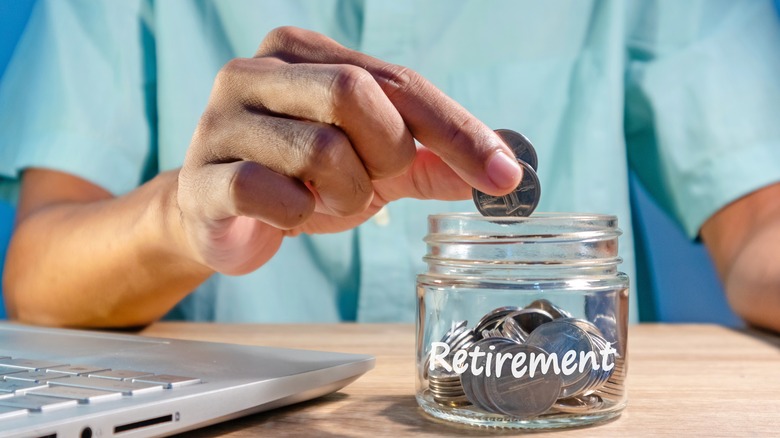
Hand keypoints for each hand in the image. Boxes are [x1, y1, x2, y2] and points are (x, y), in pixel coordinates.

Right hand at [177, 27, 522, 274]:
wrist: (221, 215)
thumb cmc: (300, 178)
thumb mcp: (372, 164)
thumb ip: (430, 160)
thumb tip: (506, 169)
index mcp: (303, 52)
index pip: (400, 81)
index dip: (458, 130)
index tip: (505, 176)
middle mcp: (256, 71)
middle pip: (355, 93)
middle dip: (385, 153)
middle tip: (372, 179)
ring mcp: (221, 120)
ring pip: (321, 149)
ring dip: (346, 192)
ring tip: (326, 198)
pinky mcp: (201, 176)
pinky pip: (270, 193)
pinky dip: (299, 214)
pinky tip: (289, 213)